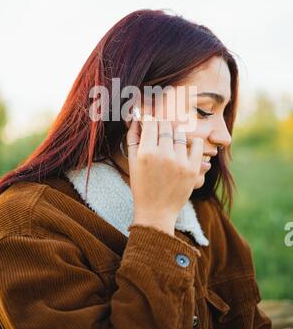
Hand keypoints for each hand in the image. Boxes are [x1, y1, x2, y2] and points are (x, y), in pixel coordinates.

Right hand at [127, 112, 203, 233]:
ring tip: (170, 142)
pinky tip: (185, 146)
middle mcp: (163, 154)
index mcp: (146, 152)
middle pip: (166, 124)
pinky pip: (197, 143)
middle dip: (162, 124)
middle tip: (160, 130)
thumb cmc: (141, 186)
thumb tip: (137, 117)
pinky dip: (192, 141)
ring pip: (180, 133)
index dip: (150, 118)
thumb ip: (133, 137)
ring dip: (175, 134)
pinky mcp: (192, 168)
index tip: (150, 119)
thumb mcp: (132, 161)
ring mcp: (180, 161)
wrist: (156, 212)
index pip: (151, 121)